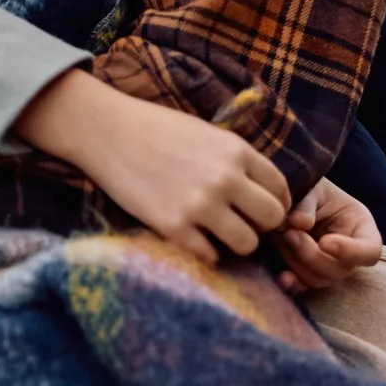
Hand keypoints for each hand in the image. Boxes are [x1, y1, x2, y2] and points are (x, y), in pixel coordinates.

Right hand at [12, 71, 289, 264]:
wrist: (106, 132)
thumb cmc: (154, 129)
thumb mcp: (205, 133)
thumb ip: (235, 159)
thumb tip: (261, 191)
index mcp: (235, 150)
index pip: (280, 188)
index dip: (276, 202)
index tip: (260, 209)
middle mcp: (224, 178)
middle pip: (272, 218)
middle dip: (261, 225)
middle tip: (242, 223)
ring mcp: (199, 204)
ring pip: (247, 244)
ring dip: (236, 242)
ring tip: (218, 233)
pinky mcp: (173, 226)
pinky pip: (210, 256)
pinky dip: (206, 252)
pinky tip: (193, 238)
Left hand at [275, 176, 384, 293]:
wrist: (293, 194)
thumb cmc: (310, 187)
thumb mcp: (312, 188)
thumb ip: (307, 204)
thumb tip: (300, 224)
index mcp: (361, 227)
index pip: (371, 251)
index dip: (351, 252)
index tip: (325, 242)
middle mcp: (350, 251)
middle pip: (342, 270)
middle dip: (312, 254)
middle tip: (291, 233)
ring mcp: (330, 264)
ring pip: (321, 279)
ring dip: (298, 262)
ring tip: (282, 236)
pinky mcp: (308, 272)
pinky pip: (304, 286)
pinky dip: (293, 283)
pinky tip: (282, 277)